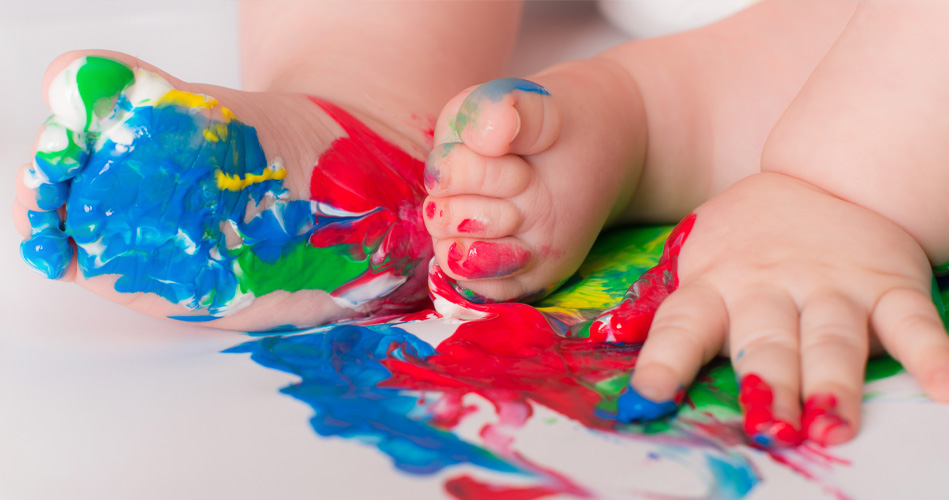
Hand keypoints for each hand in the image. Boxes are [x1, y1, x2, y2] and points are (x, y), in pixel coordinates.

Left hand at [628, 173, 948, 445]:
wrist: (823, 177)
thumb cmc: (747, 239)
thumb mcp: (696, 258)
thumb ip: (670, 306)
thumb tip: (608, 340)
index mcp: (714, 283)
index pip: (682, 326)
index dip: (663, 363)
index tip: (647, 402)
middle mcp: (769, 285)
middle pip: (766, 340)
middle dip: (767, 382)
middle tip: (769, 428)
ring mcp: (832, 284)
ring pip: (832, 335)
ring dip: (833, 381)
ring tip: (832, 424)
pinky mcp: (888, 284)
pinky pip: (913, 323)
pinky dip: (932, 356)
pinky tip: (942, 390)